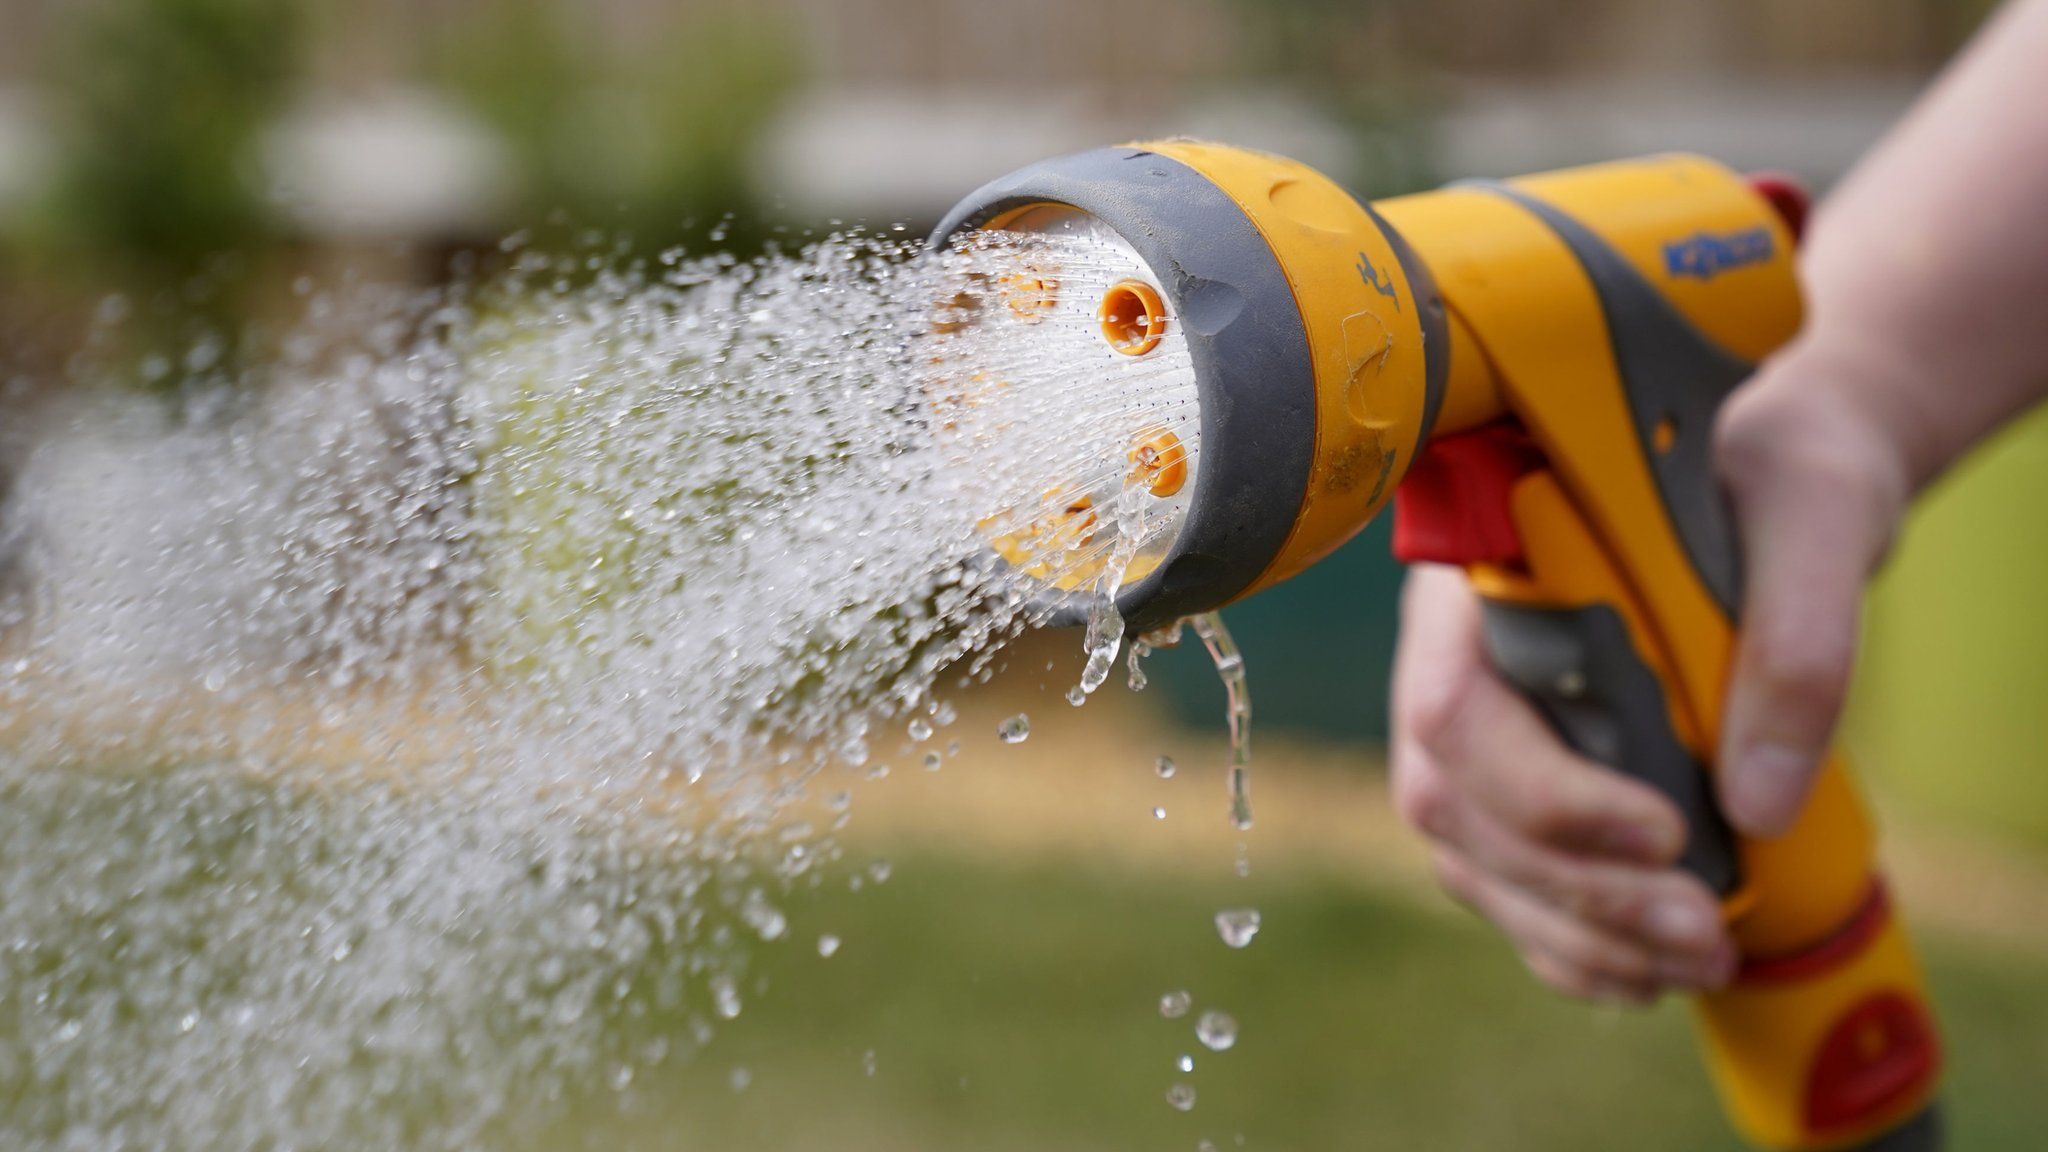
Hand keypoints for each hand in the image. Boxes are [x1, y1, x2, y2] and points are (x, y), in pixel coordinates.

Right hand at [1388, 343, 1910, 1002]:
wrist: (1766, 478)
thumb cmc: (1772, 472)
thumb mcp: (1811, 512)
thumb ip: (1796, 639)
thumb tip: (1758, 804)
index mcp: (1482, 572)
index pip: (1459, 710)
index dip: (1546, 793)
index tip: (1667, 828)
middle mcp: (1450, 653)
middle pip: (1455, 805)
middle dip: (1577, 888)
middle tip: (1703, 930)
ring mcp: (1469, 722)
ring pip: (1473, 861)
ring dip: (1579, 931)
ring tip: (1700, 961)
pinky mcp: (1507, 777)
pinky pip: (1503, 885)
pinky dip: (1569, 945)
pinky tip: (1646, 973)